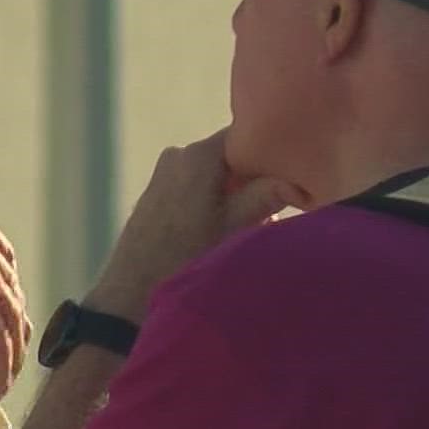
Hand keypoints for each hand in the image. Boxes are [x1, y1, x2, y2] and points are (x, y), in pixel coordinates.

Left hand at [87, 129, 303, 319]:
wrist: (130, 294)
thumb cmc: (185, 258)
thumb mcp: (234, 228)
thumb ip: (266, 196)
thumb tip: (298, 180)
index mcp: (198, 155)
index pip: (246, 134)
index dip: (271, 151)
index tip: (293, 170)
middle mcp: (178, 155)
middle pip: (231, 156)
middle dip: (255, 179)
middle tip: (279, 206)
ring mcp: (164, 175)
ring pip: (215, 175)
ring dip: (236, 195)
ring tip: (253, 226)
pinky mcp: (156, 195)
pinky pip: (197, 189)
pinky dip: (215, 203)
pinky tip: (224, 232)